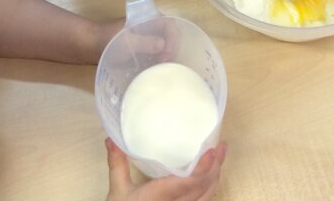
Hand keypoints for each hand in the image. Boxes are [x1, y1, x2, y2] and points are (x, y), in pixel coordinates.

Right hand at [105, 138, 226, 200]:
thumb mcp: (117, 191)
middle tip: (222, 146)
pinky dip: (209, 188)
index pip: (187, 184)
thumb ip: (117, 164)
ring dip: (215, 176)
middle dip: (215, 167)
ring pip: (206, 197)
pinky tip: (210, 177)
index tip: (212, 151)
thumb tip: (110, 138)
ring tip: (220, 157)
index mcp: (160, 197)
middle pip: (203, 189)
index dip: (202, 169)